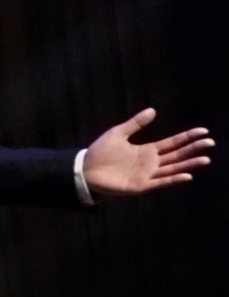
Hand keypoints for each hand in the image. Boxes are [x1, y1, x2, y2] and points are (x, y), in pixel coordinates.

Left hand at [83, 110, 213, 198]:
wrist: (85, 170)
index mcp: (147, 150)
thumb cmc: (101, 152)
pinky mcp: (141, 185)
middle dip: (194, 149)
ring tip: (205, 159)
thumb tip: (153, 110)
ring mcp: (148, 174)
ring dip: (189, 164)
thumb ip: (136, 124)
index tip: (203, 131)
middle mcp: (151, 162)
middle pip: (177, 155)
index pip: (173, 143)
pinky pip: (160, 182)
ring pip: (173, 168)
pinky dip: (173, 179)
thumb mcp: (118, 133)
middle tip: (210, 142)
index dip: (187, 137)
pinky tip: (187, 175)